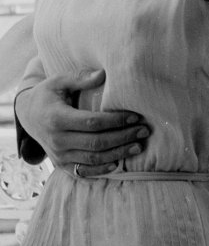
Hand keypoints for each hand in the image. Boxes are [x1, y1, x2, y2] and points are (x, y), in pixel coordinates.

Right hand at [15, 69, 149, 176]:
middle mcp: (57, 141)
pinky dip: (102, 170)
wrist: (27, 115)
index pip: (92, 123)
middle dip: (123, 138)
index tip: (135, 116)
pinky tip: (119, 163)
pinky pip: (84, 172)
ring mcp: (58, 156)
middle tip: (144, 131)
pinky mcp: (61, 165)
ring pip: (93, 159)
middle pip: (96, 143)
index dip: (116, 121)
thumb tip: (102, 74)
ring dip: (118, 154)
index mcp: (57, 118)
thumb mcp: (59, 81)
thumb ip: (80, 78)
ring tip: (138, 146)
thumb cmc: (48, 94)